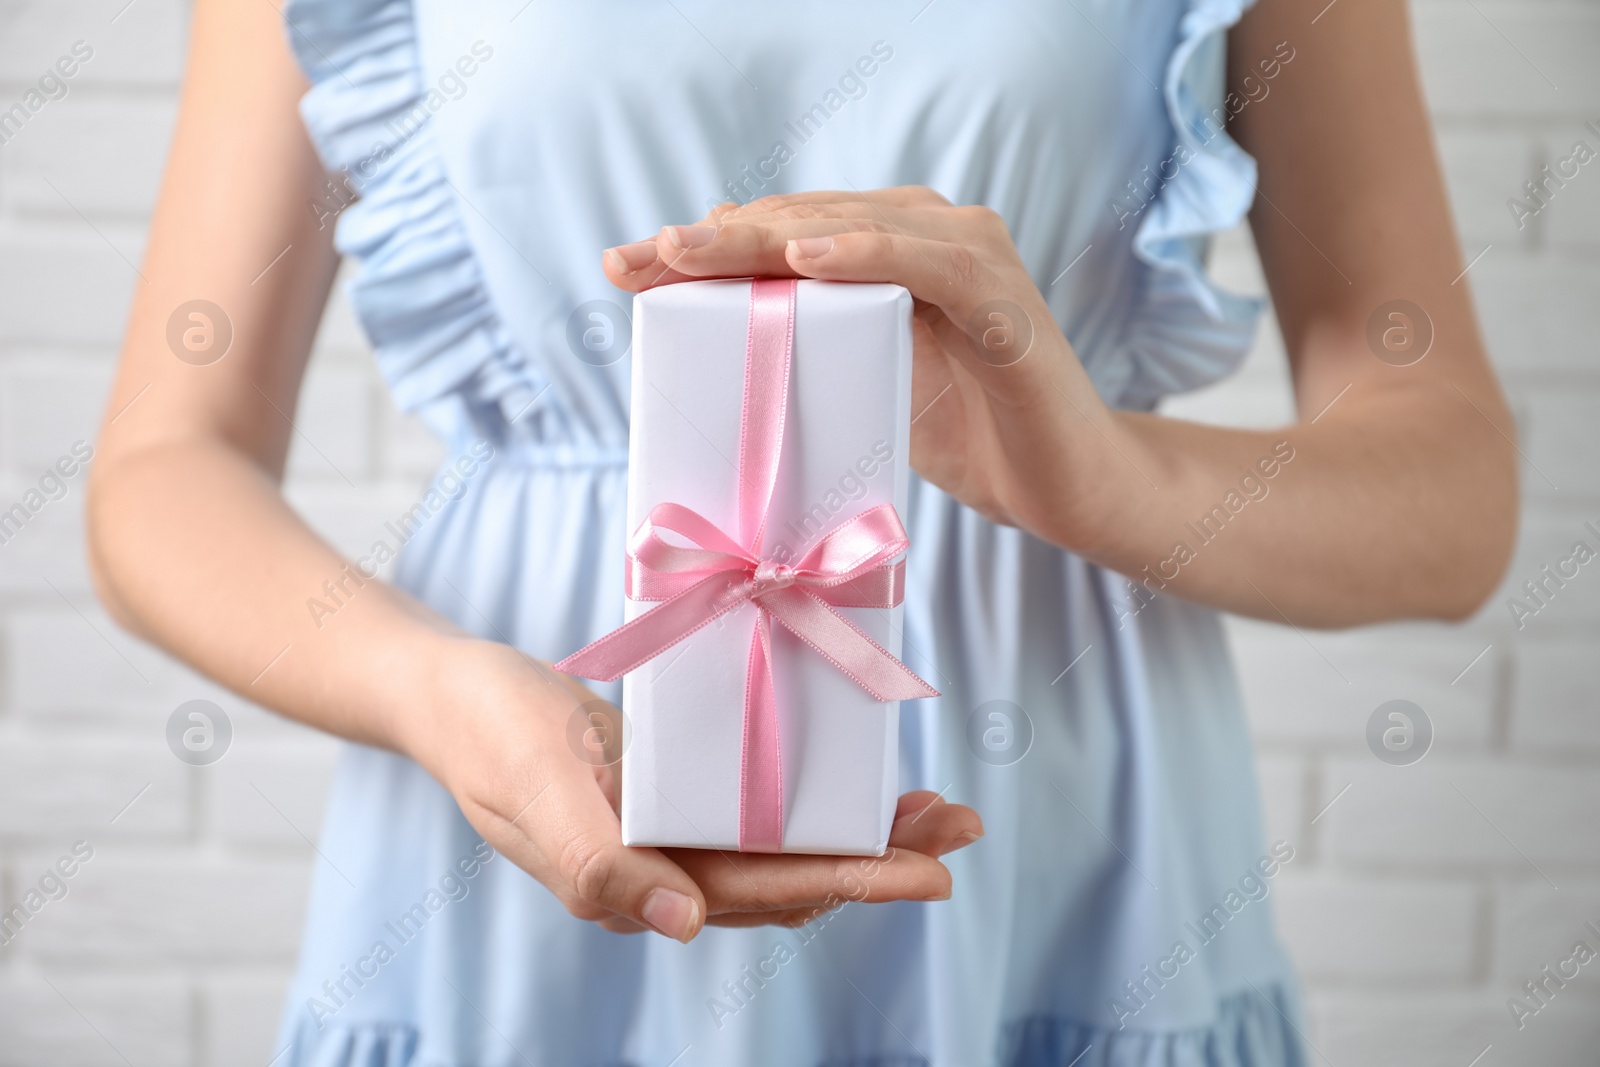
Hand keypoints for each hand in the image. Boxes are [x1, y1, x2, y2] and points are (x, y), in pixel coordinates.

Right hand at [406, 638, 982, 939]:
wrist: (452, 696)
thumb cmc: (489, 732)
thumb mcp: (536, 787)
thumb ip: (598, 862)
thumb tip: (684, 927)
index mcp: (636, 882)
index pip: (761, 891)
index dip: (850, 883)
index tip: (929, 870)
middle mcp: (664, 869)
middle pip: (790, 879)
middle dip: (881, 860)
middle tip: (961, 830)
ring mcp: (671, 834)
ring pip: (782, 849)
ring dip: (861, 835)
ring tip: (937, 811)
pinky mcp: (676, 796)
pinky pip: (758, 810)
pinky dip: (814, 803)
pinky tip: (858, 784)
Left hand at [602, 187, 1115, 536]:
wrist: (1061, 489)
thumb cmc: (966, 438)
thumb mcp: (862, 388)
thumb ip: (811, 348)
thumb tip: (716, 340)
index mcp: (892, 252)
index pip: (783, 233)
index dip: (702, 248)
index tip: (622, 269)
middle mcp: (931, 235)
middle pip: (804, 221)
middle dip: (712, 241)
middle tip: (634, 258)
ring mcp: (973, 257)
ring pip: (854, 228)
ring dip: (768, 236)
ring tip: (690, 251)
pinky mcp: (1004, 298)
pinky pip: (931, 263)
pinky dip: (870, 253)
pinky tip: (807, 253)